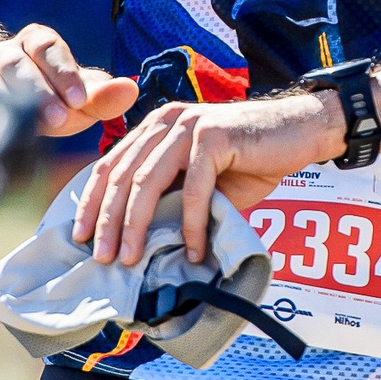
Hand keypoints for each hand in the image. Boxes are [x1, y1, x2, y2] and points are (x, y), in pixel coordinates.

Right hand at [0, 23, 139, 137]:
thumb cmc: (48, 98)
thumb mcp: (78, 97)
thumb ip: (103, 96)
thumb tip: (130, 89)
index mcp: (37, 42)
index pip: (49, 47)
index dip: (64, 72)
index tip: (80, 100)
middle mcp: (6, 53)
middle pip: (18, 63)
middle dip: (41, 91)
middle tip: (61, 118)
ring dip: (13, 104)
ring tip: (34, 127)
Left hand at [74, 92, 343, 264]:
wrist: (299, 131)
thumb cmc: (250, 160)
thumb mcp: (201, 180)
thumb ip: (172, 198)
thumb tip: (141, 240)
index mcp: (155, 128)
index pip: (111, 166)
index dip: (92, 203)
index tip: (81, 238)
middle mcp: (165, 121)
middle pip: (122, 176)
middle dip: (108, 221)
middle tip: (103, 258)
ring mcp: (189, 125)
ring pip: (148, 181)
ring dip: (137, 225)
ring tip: (133, 259)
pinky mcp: (215, 135)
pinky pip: (194, 187)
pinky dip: (191, 223)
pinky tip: (193, 250)